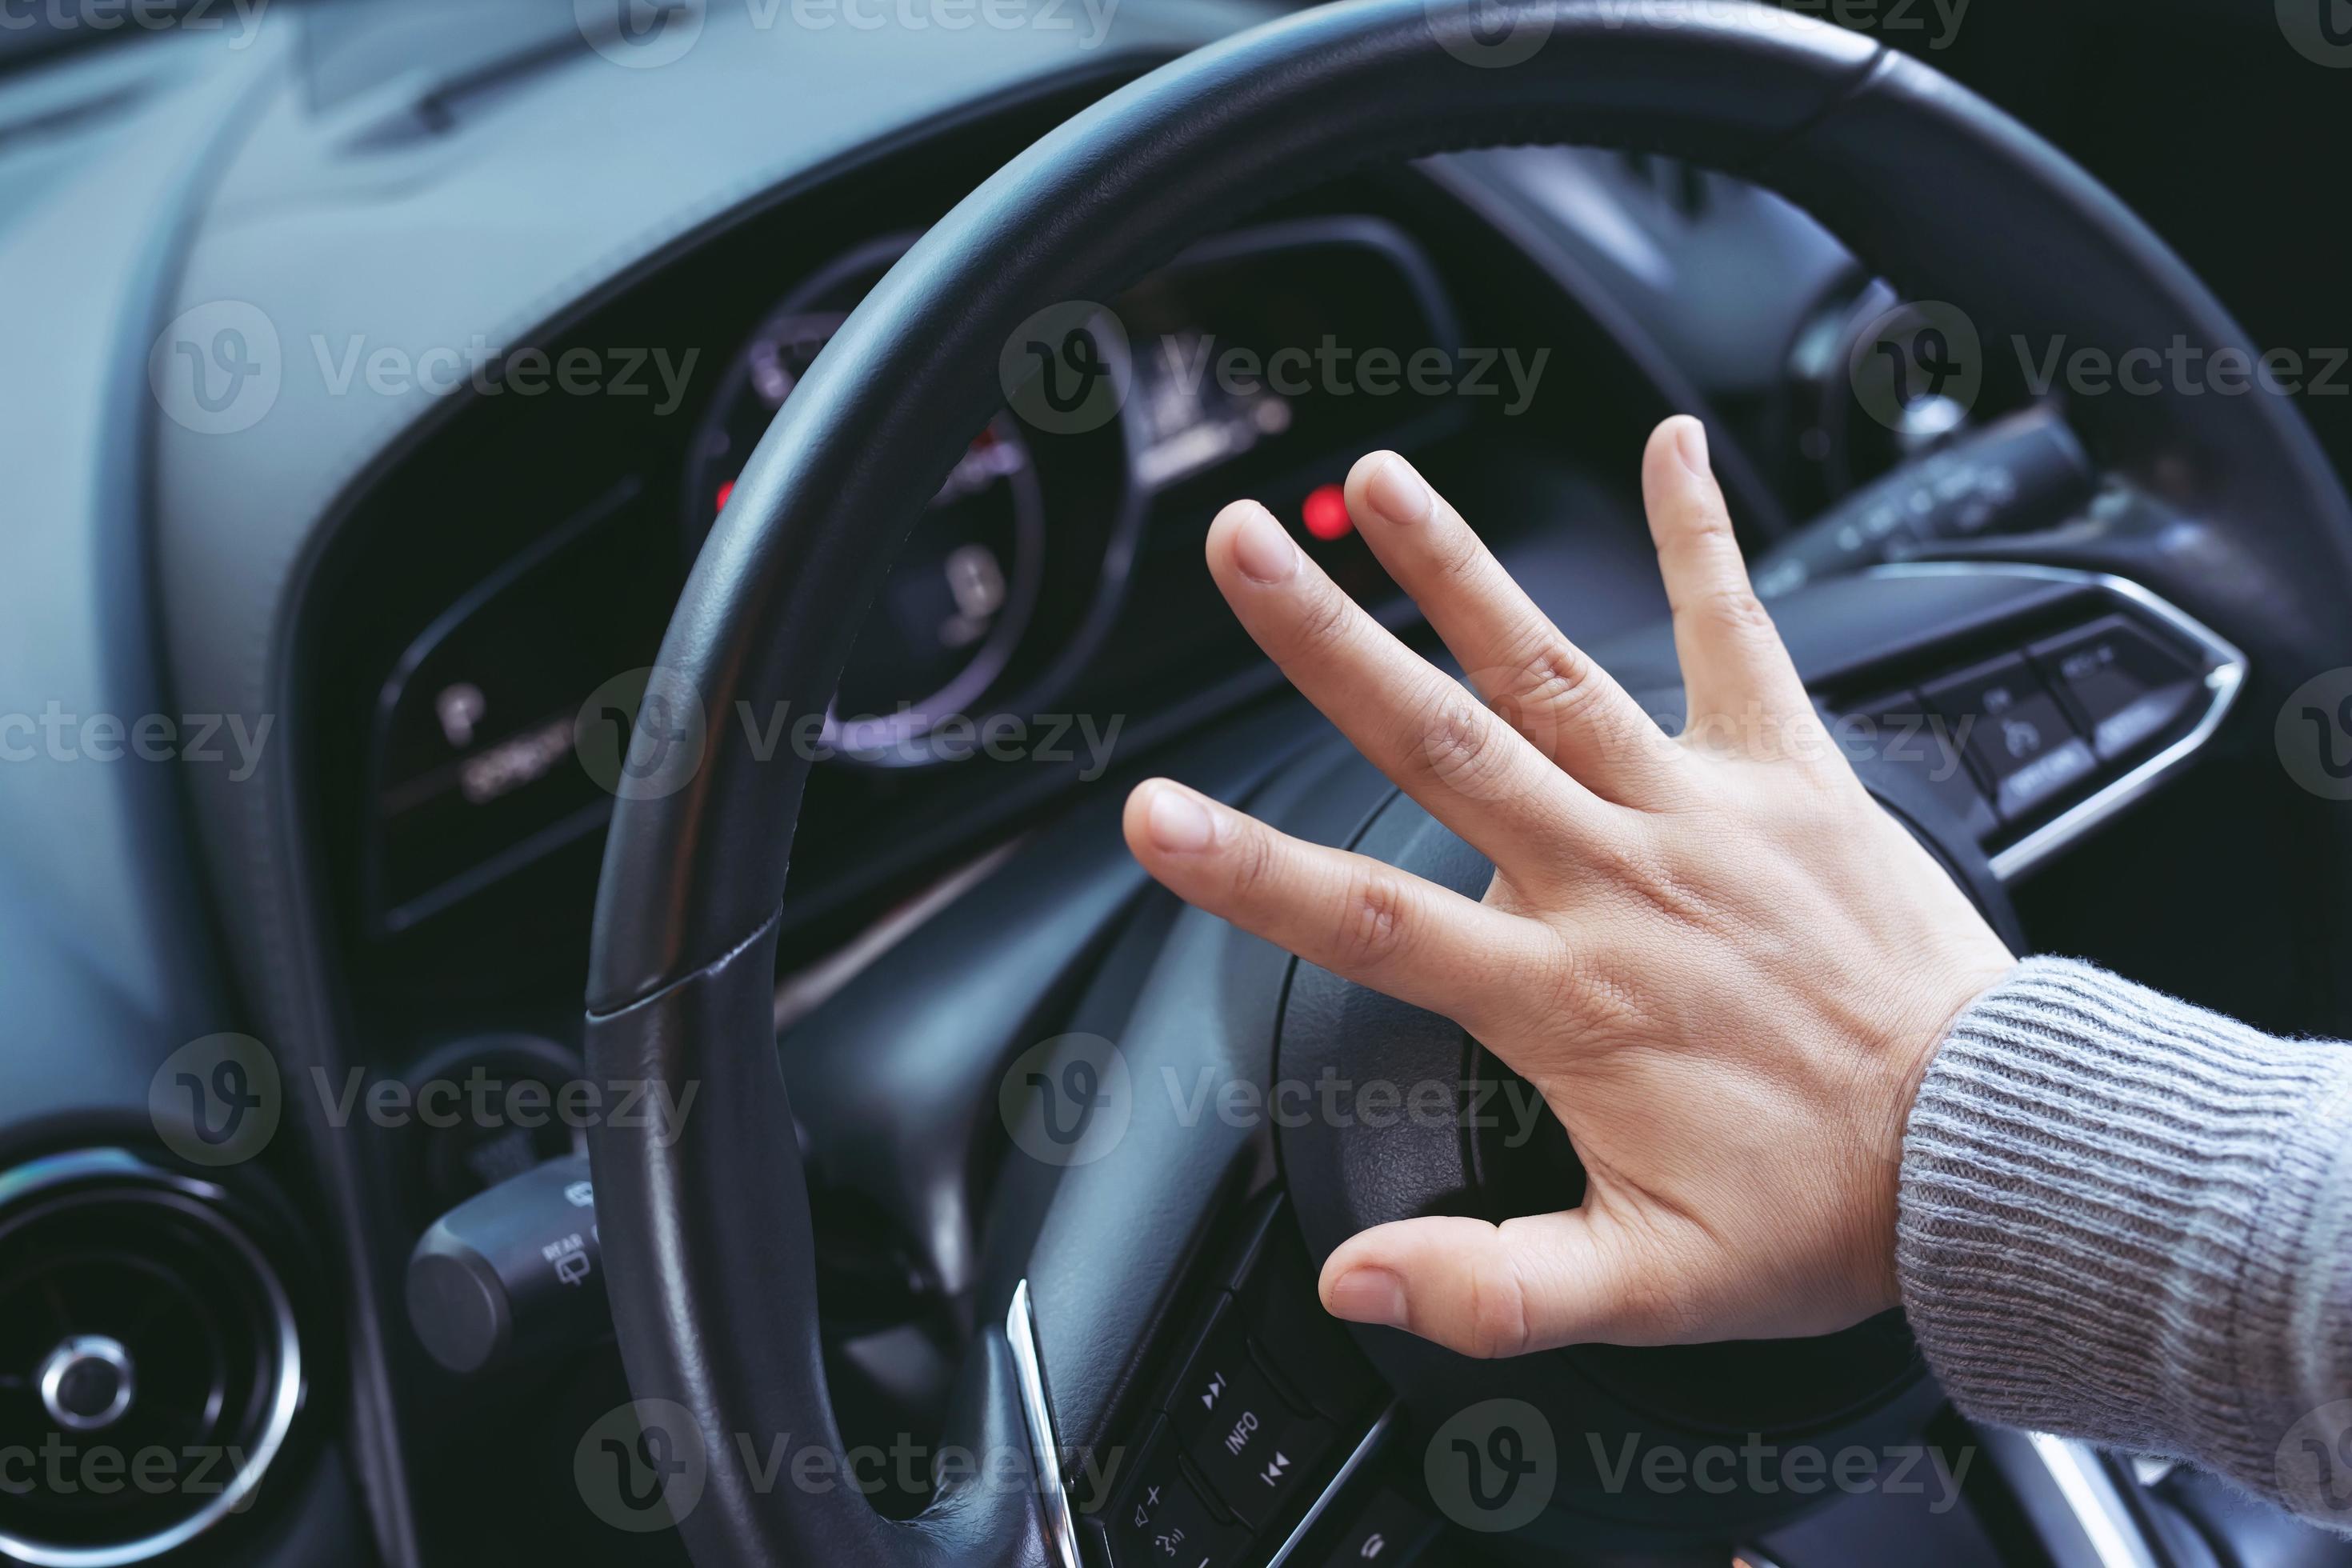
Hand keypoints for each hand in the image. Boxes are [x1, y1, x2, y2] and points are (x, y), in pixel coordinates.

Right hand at [1121, 417, 2013, 1355]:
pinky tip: (1671, 445)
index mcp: (1565, 994)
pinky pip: (1738, 636)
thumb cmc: (1821, 1213)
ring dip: (1459, 570)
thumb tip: (1352, 1281)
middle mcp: (1618, 879)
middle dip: (1330, 641)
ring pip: (1555, 671)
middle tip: (1244, 549)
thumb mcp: (1648, 1288)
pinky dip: (1703, 537)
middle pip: (1445, 743)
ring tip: (1379, 478)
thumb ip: (1492, 1286)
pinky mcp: (1789, 773)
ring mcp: (1701, 813)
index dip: (1248, 869)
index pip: (1372, 922)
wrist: (1993, 1152)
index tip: (1152, 811)